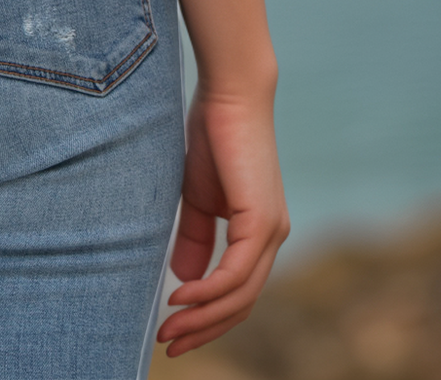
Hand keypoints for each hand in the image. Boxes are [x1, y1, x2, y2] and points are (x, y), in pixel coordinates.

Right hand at [157, 81, 290, 355]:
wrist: (229, 95)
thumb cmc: (213, 137)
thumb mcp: (197, 196)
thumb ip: (195, 237)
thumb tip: (185, 281)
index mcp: (258, 233)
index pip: (236, 292)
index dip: (206, 318)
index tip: (172, 331)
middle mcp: (271, 239)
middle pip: (240, 305)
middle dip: (203, 330)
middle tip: (168, 345)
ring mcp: (270, 232)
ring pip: (239, 297)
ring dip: (202, 319)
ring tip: (169, 329)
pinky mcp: (261, 222)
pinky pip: (235, 274)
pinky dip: (208, 292)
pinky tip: (179, 296)